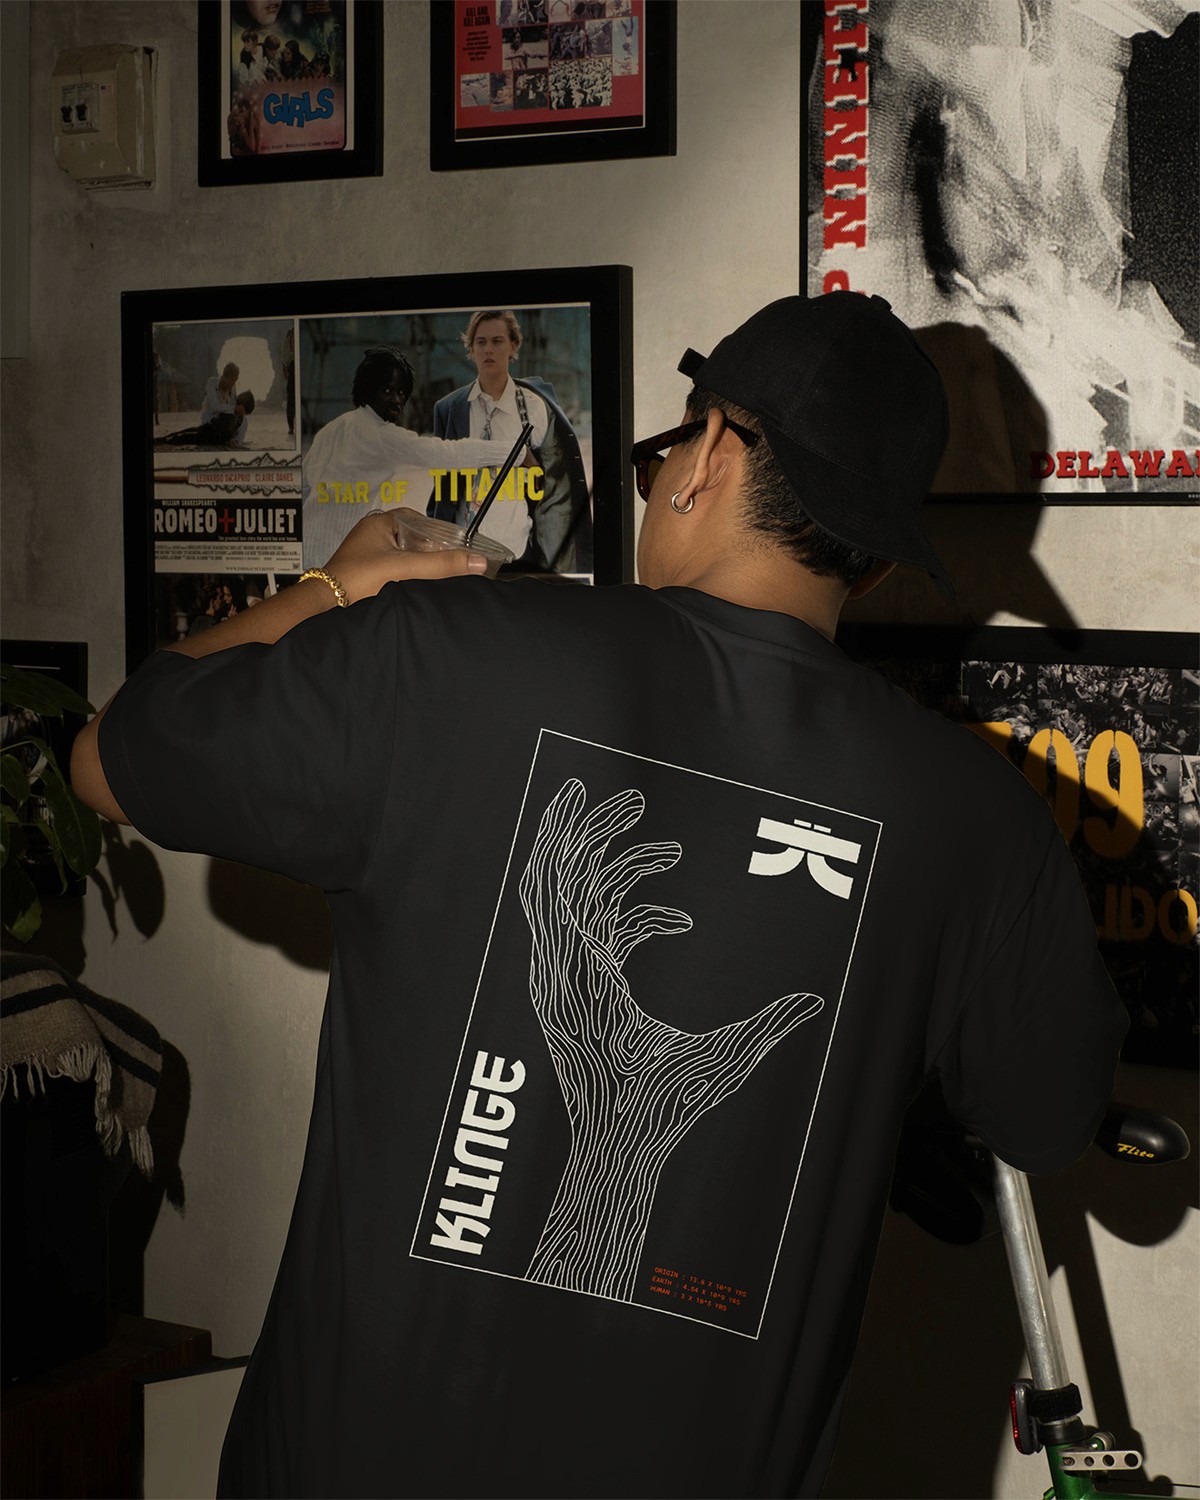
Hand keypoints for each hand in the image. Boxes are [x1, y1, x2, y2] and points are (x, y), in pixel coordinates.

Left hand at [324, 509, 486, 603]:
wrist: (326, 605)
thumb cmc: (360, 579)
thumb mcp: (406, 568)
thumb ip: (442, 565)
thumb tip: (479, 562)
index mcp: (378, 523)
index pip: (415, 519)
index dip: (435, 530)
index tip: (452, 542)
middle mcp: (370, 535)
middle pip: (409, 537)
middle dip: (428, 549)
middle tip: (447, 561)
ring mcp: (364, 555)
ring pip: (400, 554)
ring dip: (416, 564)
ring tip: (435, 575)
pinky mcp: (362, 573)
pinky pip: (390, 568)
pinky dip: (404, 575)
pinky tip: (413, 587)